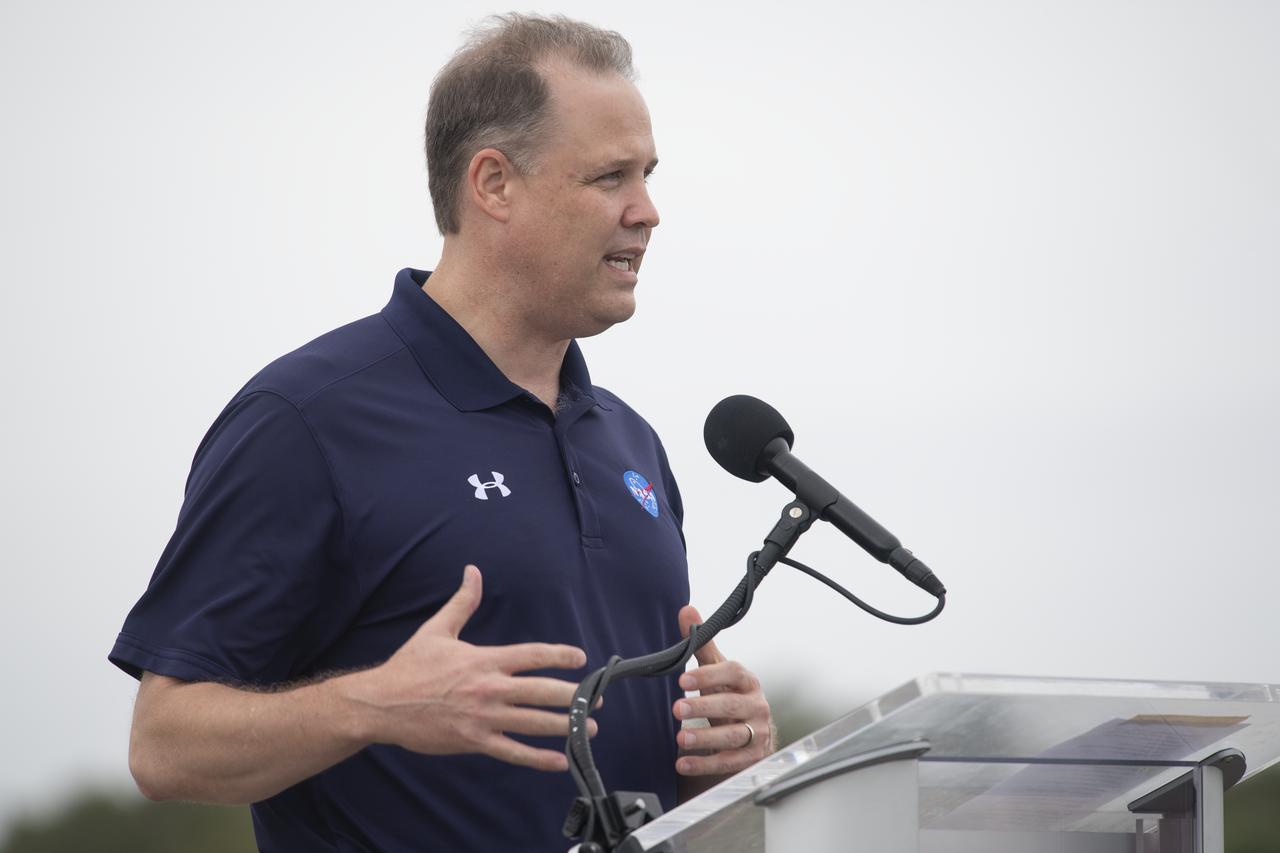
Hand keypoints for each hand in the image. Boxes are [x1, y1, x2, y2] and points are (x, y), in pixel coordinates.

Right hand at [350, 564, 592, 771]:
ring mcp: (483, 718)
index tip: (581, 659)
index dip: (562, 656)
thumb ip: (462, 602)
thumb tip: (473, 571)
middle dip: (575, 696)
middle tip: (597, 700)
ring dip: (567, 726)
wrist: (381, 704)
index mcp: (485, 659)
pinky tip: (559, 760)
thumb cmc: (409, 666)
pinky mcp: (473, 742)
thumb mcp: (437, 629)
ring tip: (591, 729)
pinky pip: (513, 752)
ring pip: (534, 723)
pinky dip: (538, 758)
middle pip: (543, 691)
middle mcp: (489, 688)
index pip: (533, 655)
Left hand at [672, 605, 773, 776]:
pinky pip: (730, 762)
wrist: (752, 733)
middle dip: (704, 708)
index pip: (733, 673)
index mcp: (746, 681)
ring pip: (733, 736)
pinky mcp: (752, 757)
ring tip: (680, 739)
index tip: (684, 680)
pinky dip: (706, 764)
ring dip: (706, 739)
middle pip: (732, 706)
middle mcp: (756, 706)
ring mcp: (757, 733)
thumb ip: (702, 644)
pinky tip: (683, 762)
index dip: (709, 675)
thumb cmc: (729, 695)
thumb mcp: (717, 671)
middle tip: (677, 709)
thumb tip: (686, 610)